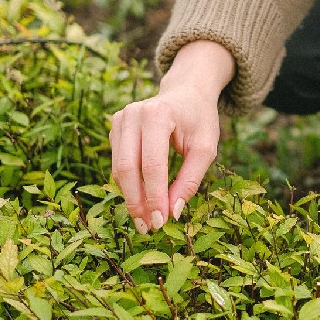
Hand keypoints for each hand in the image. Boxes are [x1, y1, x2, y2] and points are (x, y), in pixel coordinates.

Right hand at [110, 41, 234, 233]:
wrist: (187, 92)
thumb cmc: (199, 120)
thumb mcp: (205, 148)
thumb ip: (190, 179)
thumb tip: (173, 212)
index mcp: (158, 114)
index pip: (152, 164)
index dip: (154, 196)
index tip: (162, 222)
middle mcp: (133, 114)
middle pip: (127, 168)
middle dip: (137, 202)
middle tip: (149, 228)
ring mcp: (120, 119)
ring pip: (118, 168)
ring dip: (130, 197)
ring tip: (145, 220)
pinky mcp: (114, 127)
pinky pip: (117, 162)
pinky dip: (128, 184)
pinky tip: (141, 200)